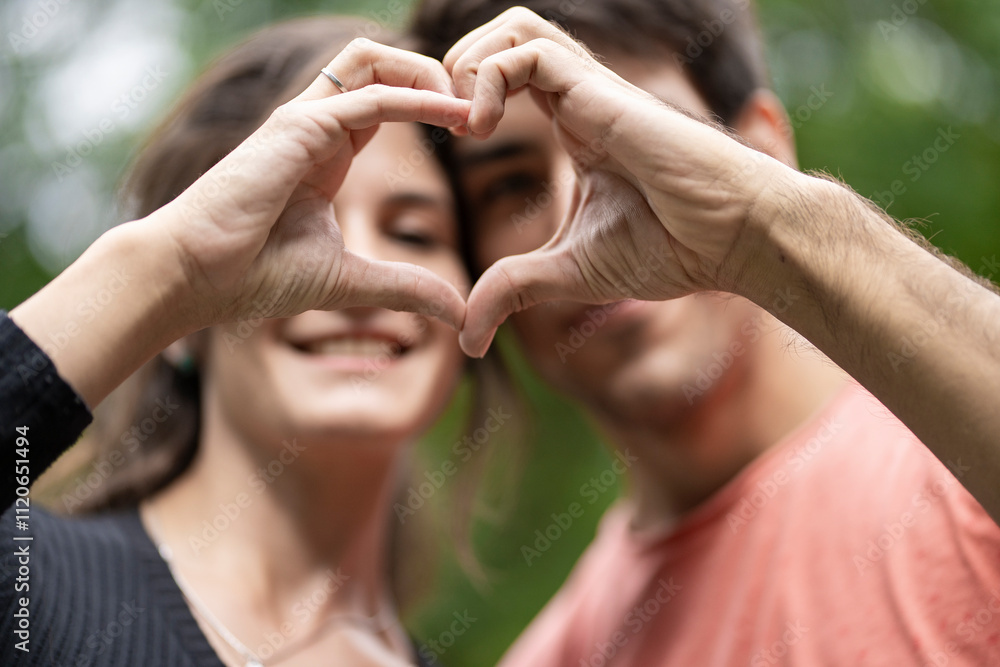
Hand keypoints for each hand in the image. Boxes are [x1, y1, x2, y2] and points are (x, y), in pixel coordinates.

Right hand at [158, 39, 471, 330]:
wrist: (196, 278)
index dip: (433, 103)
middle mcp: (316, 125)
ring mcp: (304, 120)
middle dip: (435, 74)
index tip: (478, 129)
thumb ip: (406, 287)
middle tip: (480, 108)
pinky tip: (454, 116)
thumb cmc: (256, 275)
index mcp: (327, 151)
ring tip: (471, 106)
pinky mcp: (298, 127)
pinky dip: (417, 99)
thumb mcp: (350, 280)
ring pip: (373, 60)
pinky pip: (370, 97)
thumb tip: (458, 312)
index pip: (386, 99)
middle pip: (380, 63)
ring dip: (428, 73)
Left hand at [443, 8, 796, 354]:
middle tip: (449, 124)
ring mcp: (591, 90)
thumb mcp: (569, 272)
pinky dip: (489, 78)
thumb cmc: (670, 249)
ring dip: (471, 62)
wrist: (731, 239)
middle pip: (509, 35)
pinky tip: (482, 129)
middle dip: (459, 67)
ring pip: (517, 26)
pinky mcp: (601, 93)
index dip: (467, 96)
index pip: (510, 76)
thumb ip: (514, 290)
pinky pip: (530, 53)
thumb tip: (467, 338)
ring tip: (464, 122)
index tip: (452, 144)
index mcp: (574, 127)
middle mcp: (579, 99)